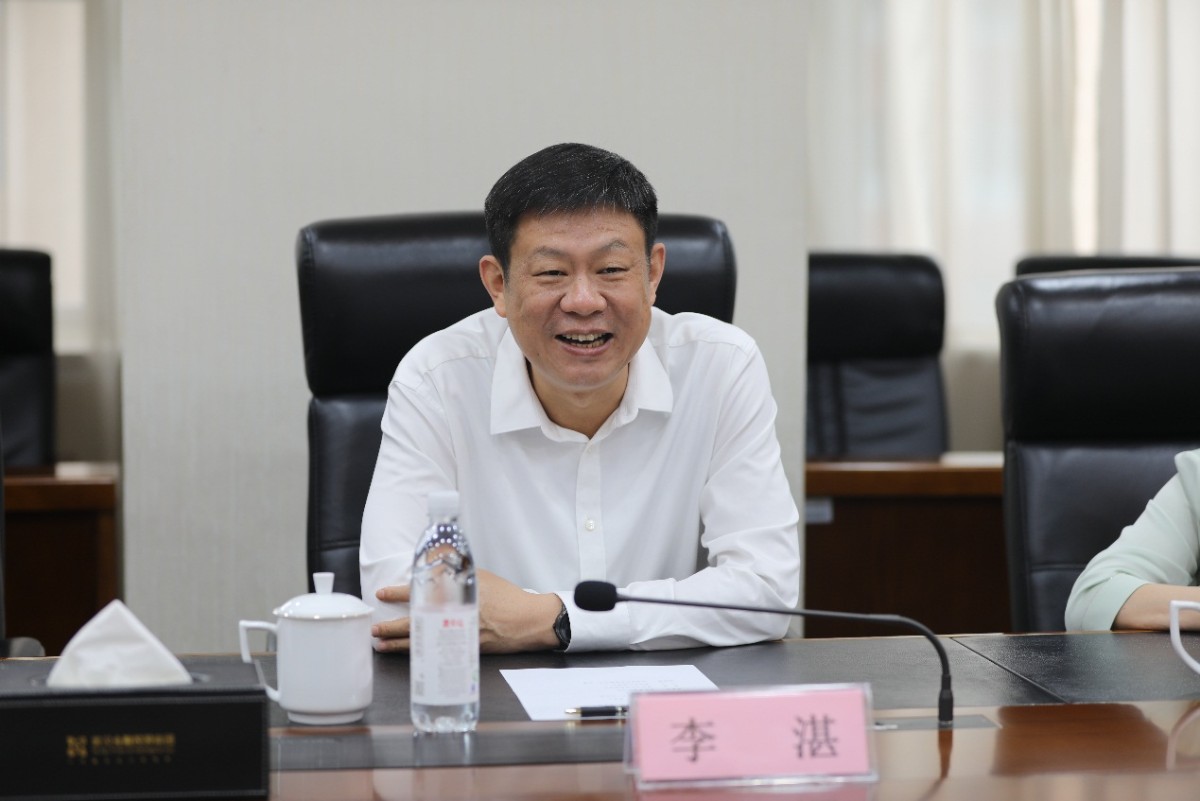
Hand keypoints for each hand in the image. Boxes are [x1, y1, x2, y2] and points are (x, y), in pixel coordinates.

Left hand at [371, 569, 562, 653]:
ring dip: (399, 645)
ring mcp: (458, 637)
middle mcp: (454, 617)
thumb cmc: (505, 596)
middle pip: (415, 624)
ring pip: (422, 643)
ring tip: (381, 645)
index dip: (398, 593)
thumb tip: (432, 559)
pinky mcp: (464, 651)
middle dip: (391, 627)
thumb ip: (455, 569)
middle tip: (374, 629)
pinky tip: (409, 655)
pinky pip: (436, 652)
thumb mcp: (478, 575)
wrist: (527, 621)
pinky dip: (420, 654)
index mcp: (456, 595)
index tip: (382, 594)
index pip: (420, 593)